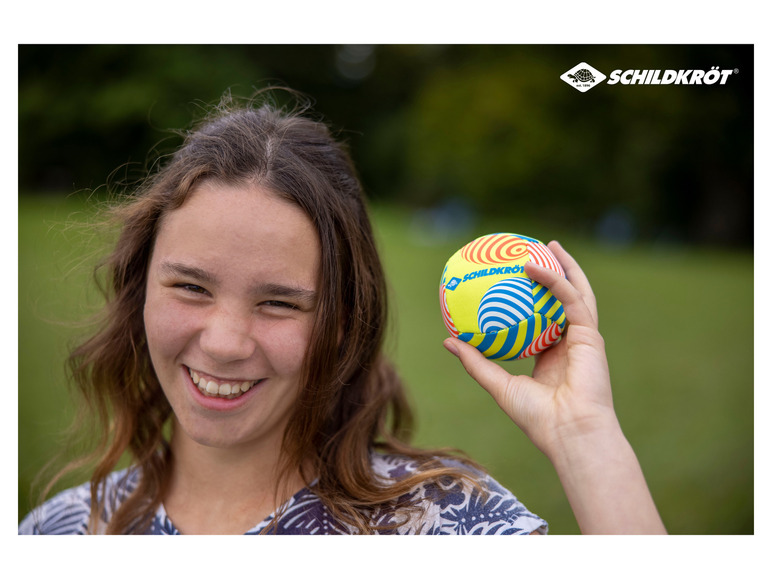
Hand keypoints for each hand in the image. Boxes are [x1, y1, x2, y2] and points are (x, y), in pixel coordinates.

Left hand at [443, 241, 665, 532]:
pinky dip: (554, 281)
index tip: (516, 281)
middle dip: (556, 274)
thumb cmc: (536, 417)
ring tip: (549, 246)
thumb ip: (476, 362)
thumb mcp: (499, 384)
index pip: (544, 320)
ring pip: (577, 292)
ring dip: (565, 267)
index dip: (534, 300)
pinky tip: (536, 266)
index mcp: (553, 355)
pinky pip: (570, 299)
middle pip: (565, 300)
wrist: (568, 432)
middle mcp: (570, 343)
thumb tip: (448, 341)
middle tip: (537, 253)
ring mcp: (584, 338)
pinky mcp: (591, 335)